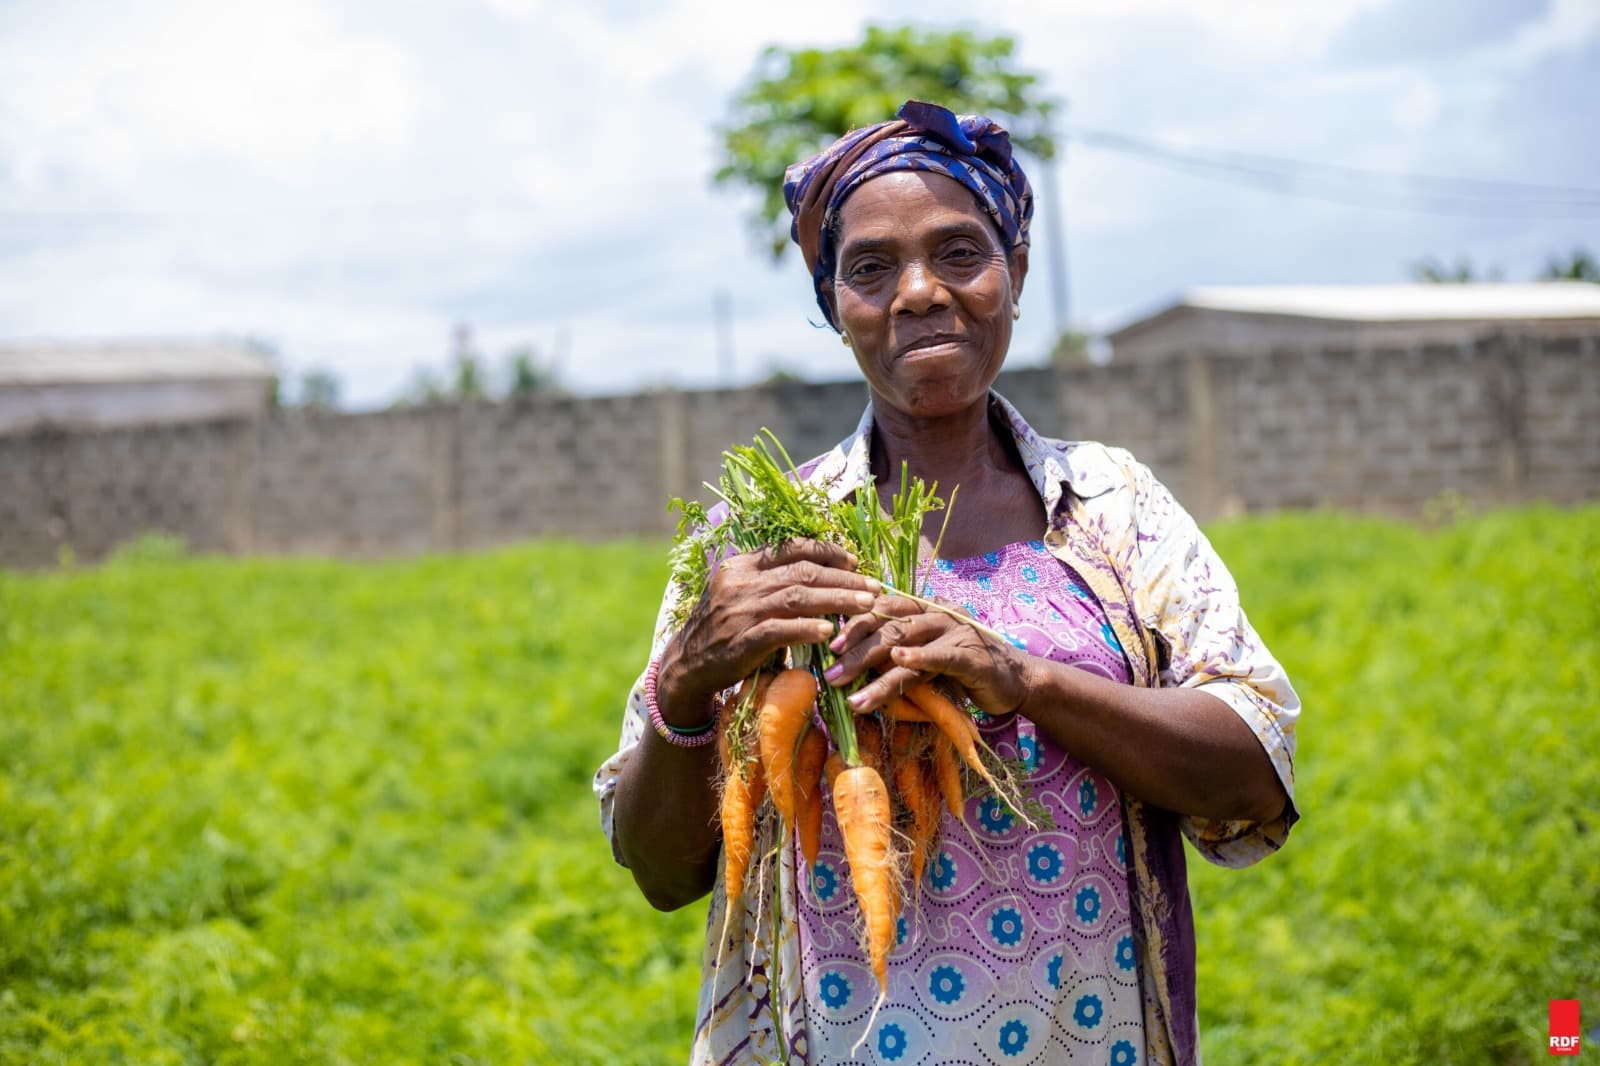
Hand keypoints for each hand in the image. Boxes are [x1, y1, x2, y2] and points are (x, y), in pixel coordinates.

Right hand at [658, 539, 879, 726]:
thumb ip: (769, 580)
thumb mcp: (738, 593)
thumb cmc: (721, 628)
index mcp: (742, 565)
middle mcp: (741, 582)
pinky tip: (829, 631)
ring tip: (866, 605)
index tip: (853, 562)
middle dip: (843, 578)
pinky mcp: (742, 640)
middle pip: (803, 572)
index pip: (792, 548)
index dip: (827, 552)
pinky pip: (781, 629)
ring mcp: (741, 611)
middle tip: (873, 587)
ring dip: (837, 600)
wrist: (686, 663)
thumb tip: (818, 572)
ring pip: (798, 597)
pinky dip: (807, 628)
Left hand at [824, 592, 1034, 715]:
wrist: (1013, 681)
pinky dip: (919, 657)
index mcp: (922, 609)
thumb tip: (850, 664)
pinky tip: (899, 662)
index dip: (853, 625)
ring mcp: (955, 631)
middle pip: (887, 625)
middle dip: (856, 650)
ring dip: (876, 668)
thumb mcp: (924, 659)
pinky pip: (941, 655)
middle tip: (831, 673)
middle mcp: (936, 613)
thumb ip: (895, 655)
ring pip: (906, 642)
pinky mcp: (971, 654)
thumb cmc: (962, 670)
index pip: (880, 609)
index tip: (828, 646)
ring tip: (853, 693)